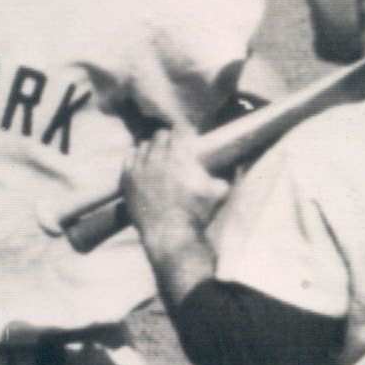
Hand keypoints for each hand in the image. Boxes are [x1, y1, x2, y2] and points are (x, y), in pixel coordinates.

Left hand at [121, 124, 232, 242]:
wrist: (171, 234)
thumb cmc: (197, 213)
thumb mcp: (220, 191)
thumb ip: (227, 174)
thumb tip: (237, 163)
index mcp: (180, 154)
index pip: (180, 129)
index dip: (185, 132)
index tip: (189, 136)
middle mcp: (157, 157)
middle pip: (160, 135)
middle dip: (168, 138)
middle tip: (174, 147)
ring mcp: (139, 168)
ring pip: (143, 145)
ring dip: (152, 148)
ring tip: (158, 156)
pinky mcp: (127, 180)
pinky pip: (129, 157)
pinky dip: (136, 157)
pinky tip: (143, 163)